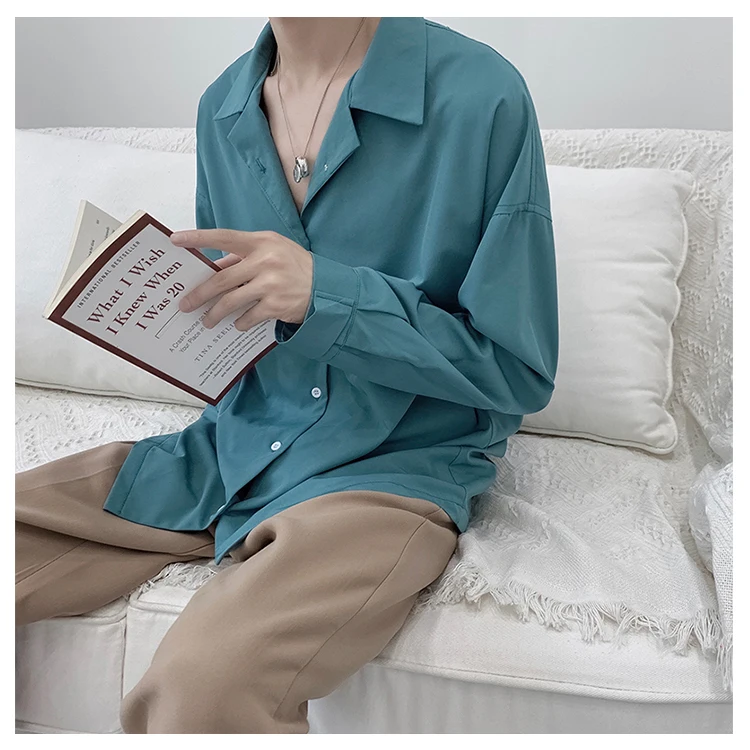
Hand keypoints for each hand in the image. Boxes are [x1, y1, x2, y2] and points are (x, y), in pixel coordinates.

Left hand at [169, 229, 312, 330]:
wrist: (328, 289)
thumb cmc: (296, 267)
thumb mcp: (273, 251)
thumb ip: (244, 257)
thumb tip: (215, 268)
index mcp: (261, 242)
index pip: (224, 237)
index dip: (198, 238)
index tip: (175, 240)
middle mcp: (265, 261)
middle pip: (221, 279)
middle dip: (199, 294)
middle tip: (185, 304)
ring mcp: (270, 284)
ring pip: (231, 301)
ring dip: (215, 314)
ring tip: (206, 321)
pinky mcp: (276, 305)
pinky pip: (248, 317)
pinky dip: (240, 322)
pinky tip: (238, 324)